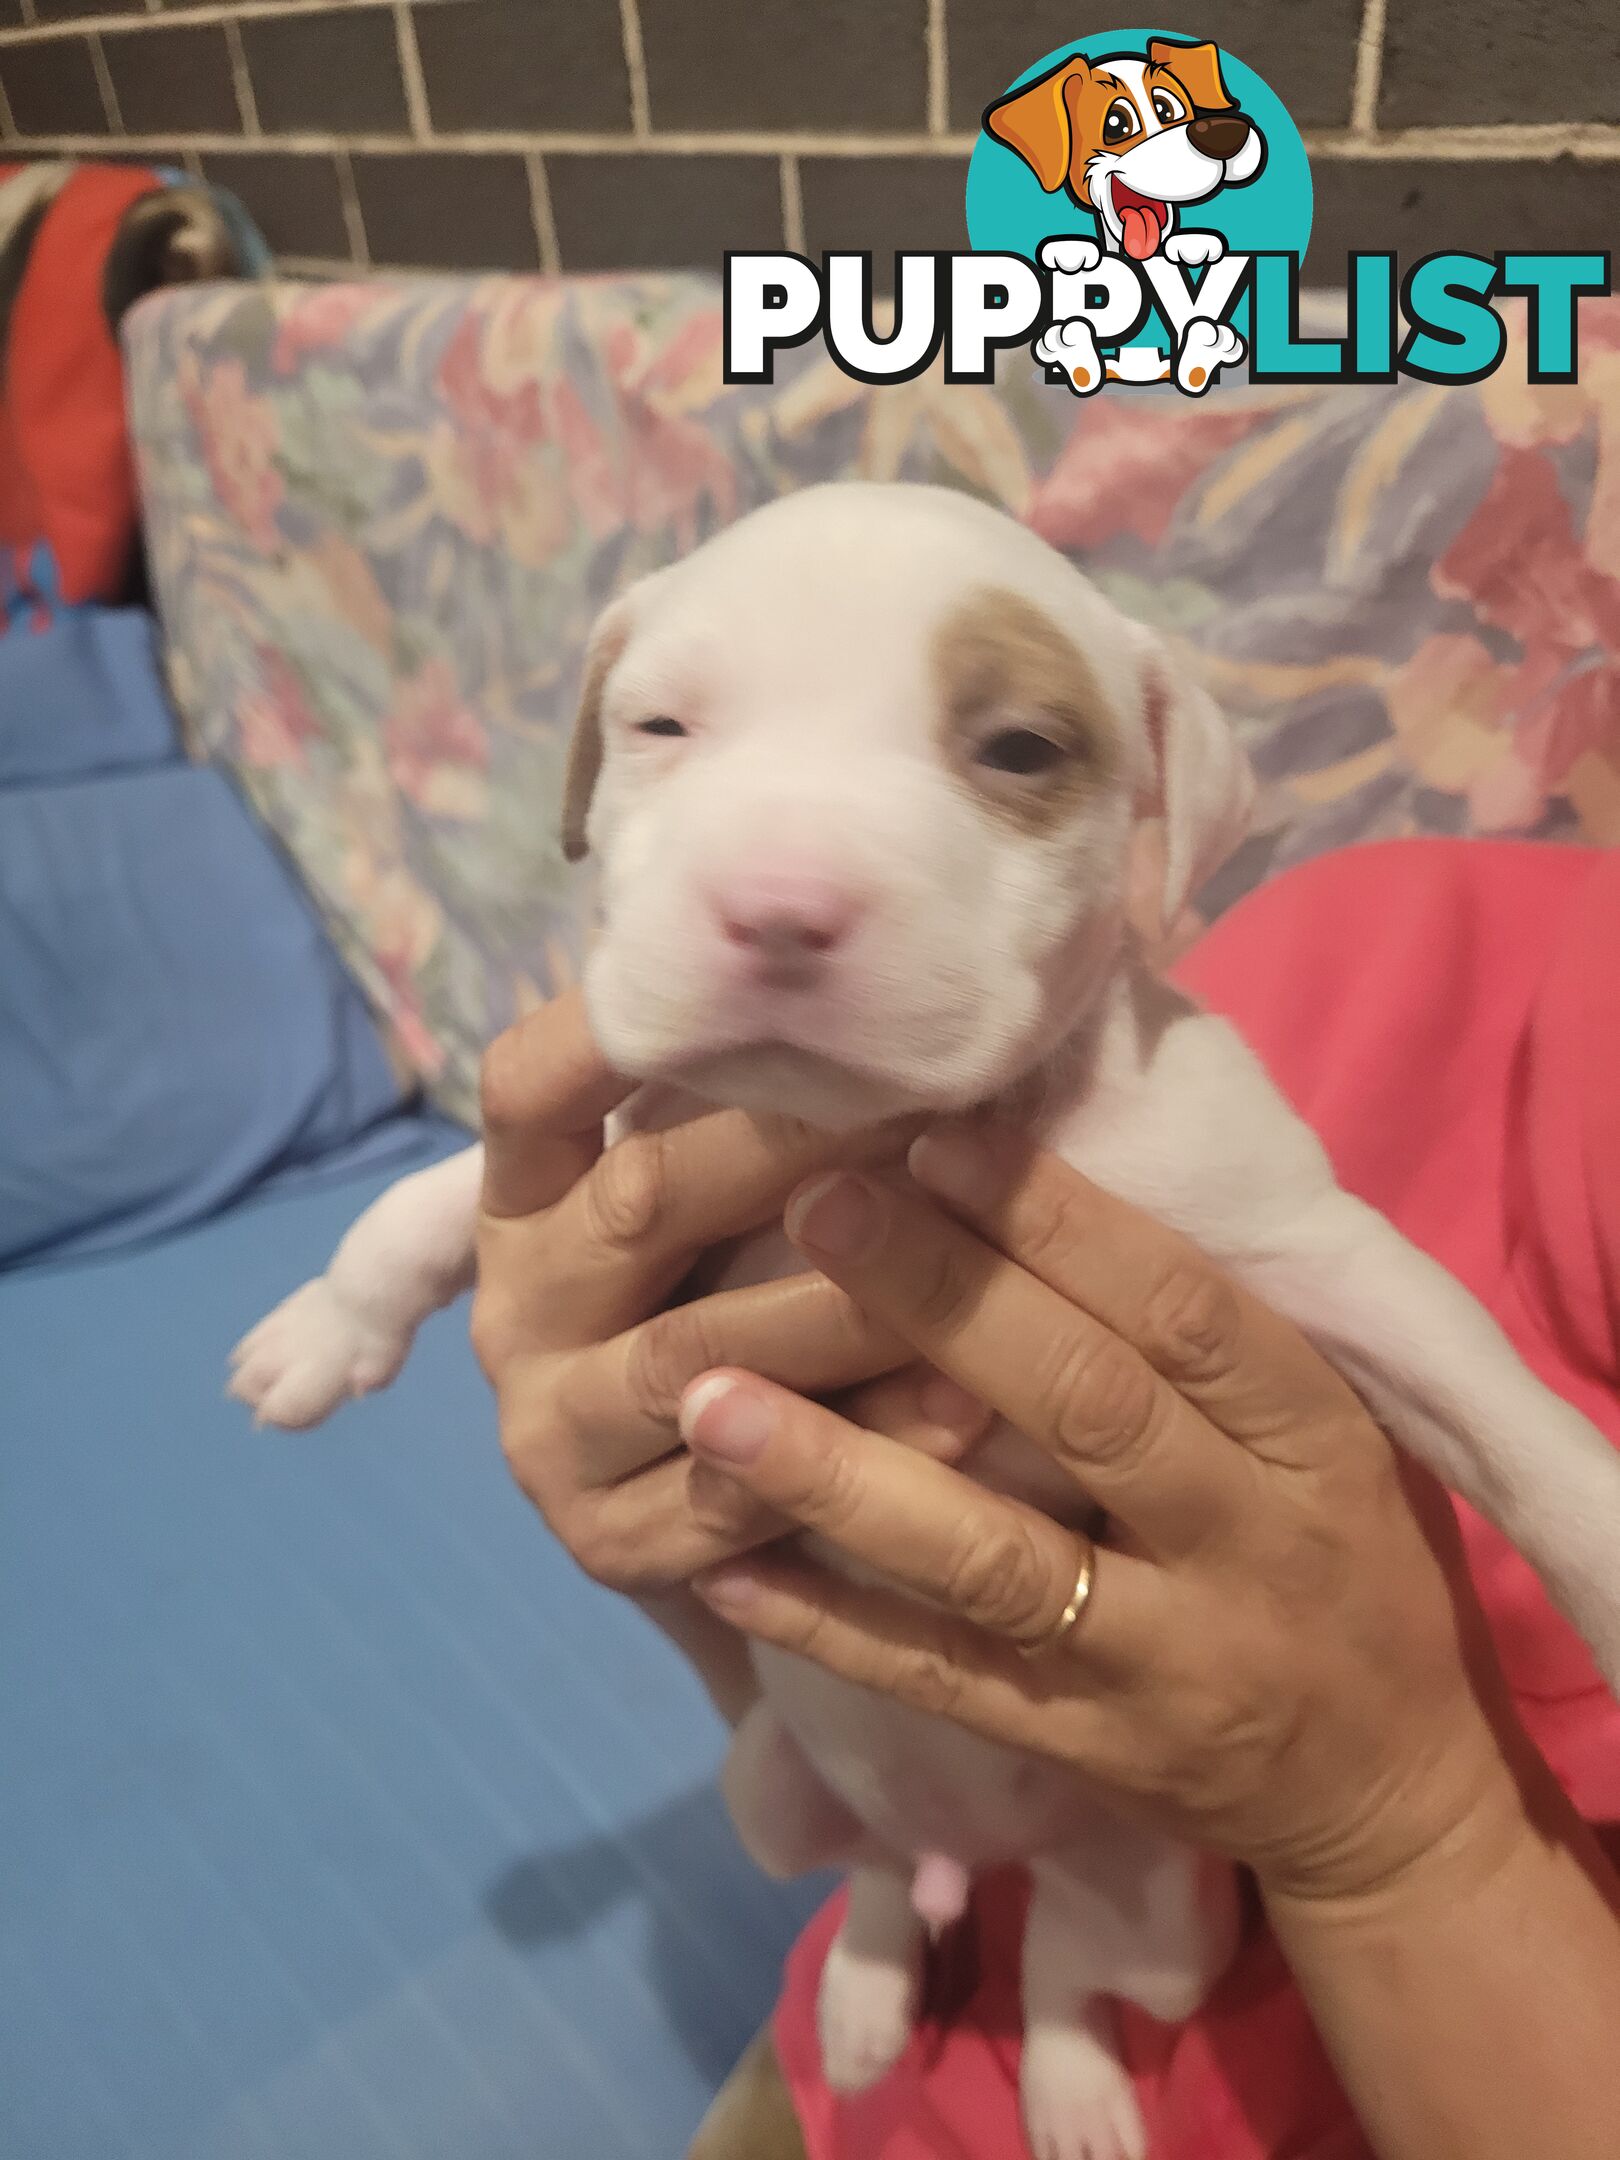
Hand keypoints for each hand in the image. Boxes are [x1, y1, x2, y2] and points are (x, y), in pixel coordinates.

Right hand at [472, 993, 982, 1594]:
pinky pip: (745, 1494)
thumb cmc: (729, 1306)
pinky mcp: (609, 1544)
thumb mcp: (706, 1207)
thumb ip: (734, 1111)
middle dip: (787, 1146)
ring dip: (837, 1308)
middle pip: (639, 1204)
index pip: (527, 1091)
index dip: (603, 1030)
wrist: (696, 1512)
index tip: (714, 966)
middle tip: (919, 1095)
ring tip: (964, 1264)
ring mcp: (553, 1433)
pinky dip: (864, 1446)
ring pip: (695, 1356)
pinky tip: (966, 1407)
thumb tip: (850, 965)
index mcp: (523, 1206)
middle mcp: (520, 1311)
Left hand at [676, 1124, 1532, 1906]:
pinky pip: (939, 1682)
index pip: (1184, 1310)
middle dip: (940, 1299)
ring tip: (711, 1396)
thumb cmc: (1349, 1562)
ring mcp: (1156, 1661)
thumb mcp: (1327, 1433)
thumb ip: (1202, 1336)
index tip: (933, 1136)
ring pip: (991, 1558)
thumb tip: (1031, 1178)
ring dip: (841, 1473)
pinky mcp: (1078, 1752)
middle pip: (1085, 1407)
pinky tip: (715, 1560)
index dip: (1060, 1221)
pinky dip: (825, 1623)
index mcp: (1312, 1437)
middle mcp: (1244, 1543)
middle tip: (811, 1207)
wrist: (1390, 1793)